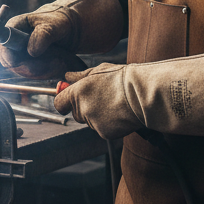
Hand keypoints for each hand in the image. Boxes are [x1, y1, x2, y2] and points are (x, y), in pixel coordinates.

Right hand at [0, 0, 124, 79]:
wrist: (74, 28)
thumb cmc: (62, 20)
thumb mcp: (56, 24)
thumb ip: (43, 34)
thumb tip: (31, 51)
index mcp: (14, 27)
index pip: (3, 48)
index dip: (12, 58)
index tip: (31, 62)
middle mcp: (14, 42)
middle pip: (14, 64)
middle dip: (35, 68)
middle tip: (56, 63)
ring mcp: (21, 55)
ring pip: (25, 72)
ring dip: (44, 71)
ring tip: (61, 61)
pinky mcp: (31, 64)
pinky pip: (35, 75)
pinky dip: (48, 73)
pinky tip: (59, 65)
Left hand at [54, 52, 203, 139]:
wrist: (144, 94)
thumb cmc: (124, 79)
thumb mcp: (99, 70)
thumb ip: (80, 76)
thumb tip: (67, 76)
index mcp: (79, 92)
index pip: (59, 103)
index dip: (63, 102)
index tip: (67, 101)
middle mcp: (83, 108)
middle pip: (76, 114)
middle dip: (85, 108)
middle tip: (102, 99)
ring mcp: (93, 122)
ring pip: (90, 122)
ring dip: (98, 116)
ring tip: (114, 104)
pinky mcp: (104, 133)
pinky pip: (102, 130)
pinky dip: (109, 125)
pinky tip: (119, 114)